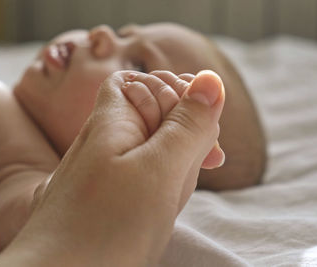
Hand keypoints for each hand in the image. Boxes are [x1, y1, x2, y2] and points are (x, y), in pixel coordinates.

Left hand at [0, 70, 224, 266]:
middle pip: (154, 114)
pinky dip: (162, 183)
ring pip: (153, 147)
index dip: (177, 93)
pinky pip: (143, 173)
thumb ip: (187, 124)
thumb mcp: (158, 171)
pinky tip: (164, 202)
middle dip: (183, 134)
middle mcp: (106, 137)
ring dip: (176, 163)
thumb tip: (211, 79)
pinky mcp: (108, 192)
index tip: (203, 130)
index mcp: (113, 119)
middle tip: (199, 162)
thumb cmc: (105, 227)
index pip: (144, 80)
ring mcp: (106, 166)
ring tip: (172, 192)